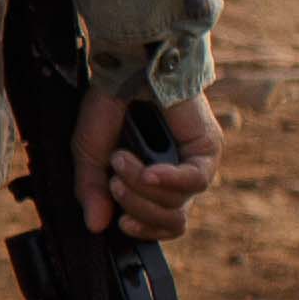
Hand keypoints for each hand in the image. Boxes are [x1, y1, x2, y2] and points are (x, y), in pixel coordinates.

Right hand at [75, 90, 220, 244]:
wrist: (128, 68)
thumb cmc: (111, 105)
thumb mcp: (91, 153)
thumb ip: (92, 190)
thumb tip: (96, 225)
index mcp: (151, 184)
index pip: (158, 226)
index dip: (143, 231)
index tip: (119, 223)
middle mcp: (176, 179)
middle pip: (170, 222)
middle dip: (136, 208)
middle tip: (114, 183)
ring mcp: (194, 166)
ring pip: (178, 205)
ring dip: (143, 188)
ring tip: (122, 160)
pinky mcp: (207, 151)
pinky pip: (194, 181)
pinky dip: (168, 180)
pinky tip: (150, 172)